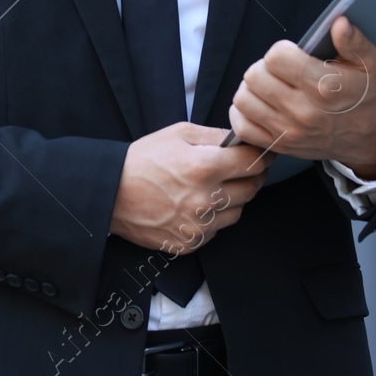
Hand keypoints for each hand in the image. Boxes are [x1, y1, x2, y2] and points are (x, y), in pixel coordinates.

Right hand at [109, 121, 276, 253]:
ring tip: (215, 186)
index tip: (264, 152)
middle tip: (243, 167)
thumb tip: (242, 139)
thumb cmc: (143, 159)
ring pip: (238, 211)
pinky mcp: (189, 243)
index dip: (262, 154)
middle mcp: (205, 200)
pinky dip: (214, 217)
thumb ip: (215, 135)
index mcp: (204, 167)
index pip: (253, 162)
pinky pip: (217, 230)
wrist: (111, 192)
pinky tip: (197, 204)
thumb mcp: (178, 133)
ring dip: (234, 198)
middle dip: (252, 175)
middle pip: (251, 188)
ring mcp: (198, 225)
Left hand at [227, 15, 375, 179]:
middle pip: (254, 76)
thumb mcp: (367, 64)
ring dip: (251, 88)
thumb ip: (353, 42)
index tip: (291, 54)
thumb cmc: (361, 96)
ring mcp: (288, 131)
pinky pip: (242, 127)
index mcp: (324, 87)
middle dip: (263, 67)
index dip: (280, 50)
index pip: (276, 58)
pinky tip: (259, 104)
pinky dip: (243, 114)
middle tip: (278, 70)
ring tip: (268, 85)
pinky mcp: (278, 146)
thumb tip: (340, 23)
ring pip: (243, 100)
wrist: (365, 138)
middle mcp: (303, 111)